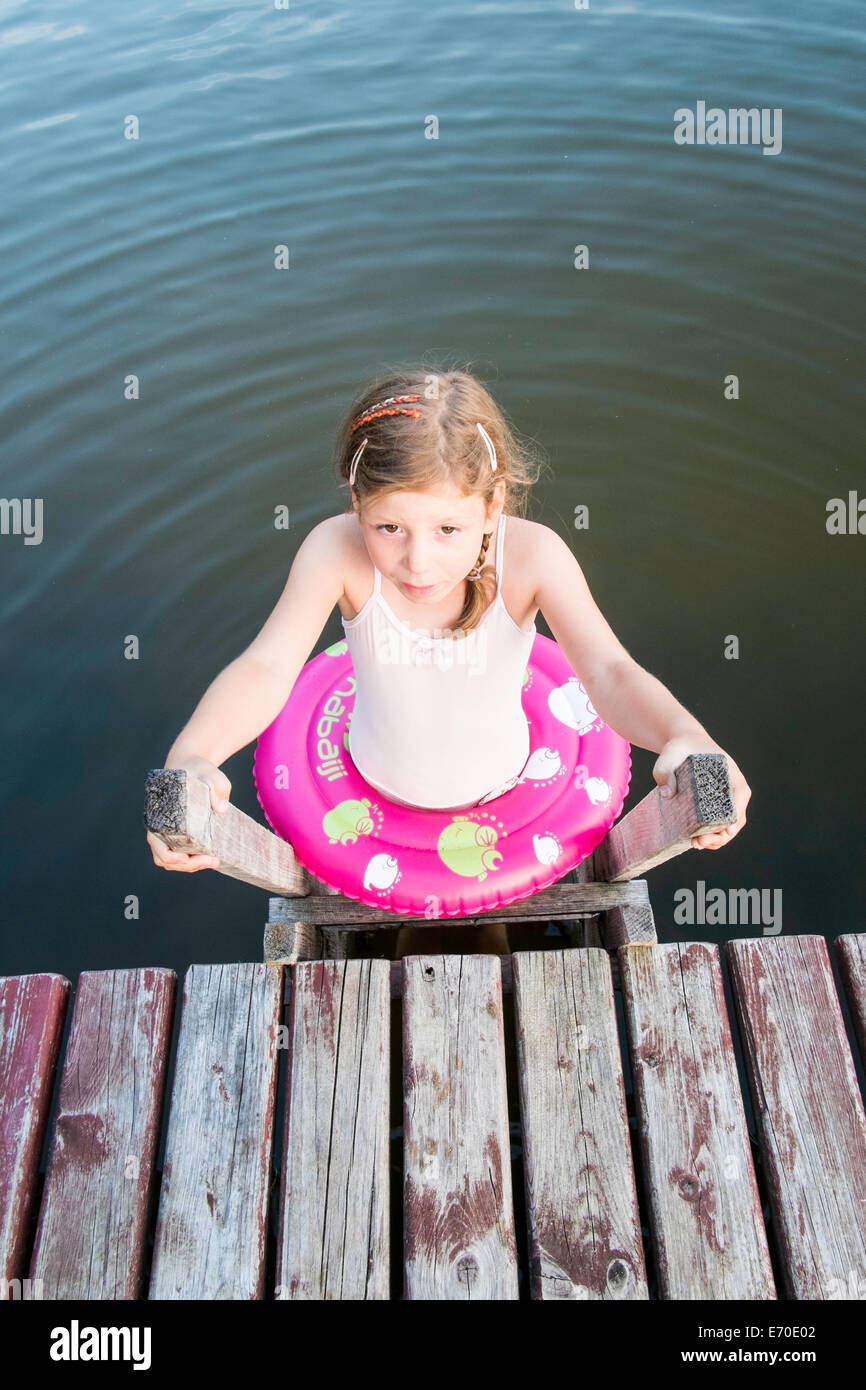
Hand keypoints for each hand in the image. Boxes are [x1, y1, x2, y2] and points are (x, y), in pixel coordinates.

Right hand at [146, 756, 230, 871]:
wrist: (193, 765)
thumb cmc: (199, 770)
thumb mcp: (211, 774)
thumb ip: (217, 787)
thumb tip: (221, 808)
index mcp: (159, 814)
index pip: (158, 845)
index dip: (171, 857)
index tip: (188, 858)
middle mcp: (159, 825)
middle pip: (165, 858)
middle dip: (188, 865)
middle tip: (213, 861)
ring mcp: (167, 831)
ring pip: (171, 859)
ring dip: (191, 865)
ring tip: (214, 860)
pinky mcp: (177, 833)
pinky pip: (179, 853)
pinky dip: (192, 859)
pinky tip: (209, 855)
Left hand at [652, 735, 750, 850]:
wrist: (684, 743)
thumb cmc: (681, 747)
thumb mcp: (670, 753)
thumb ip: (665, 770)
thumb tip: (667, 794)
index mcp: (730, 773)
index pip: (740, 797)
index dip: (734, 816)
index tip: (726, 830)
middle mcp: (733, 788)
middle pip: (736, 817)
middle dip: (721, 835)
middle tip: (698, 842)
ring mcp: (726, 798)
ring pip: (729, 825)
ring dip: (716, 839)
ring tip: (696, 844)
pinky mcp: (716, 804)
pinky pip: (719, 823)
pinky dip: (712, 834)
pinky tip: (697, 840)